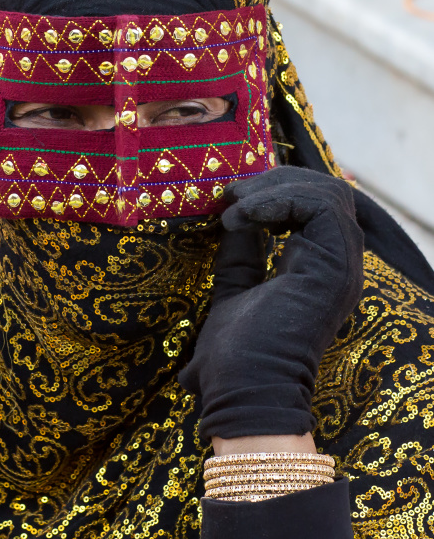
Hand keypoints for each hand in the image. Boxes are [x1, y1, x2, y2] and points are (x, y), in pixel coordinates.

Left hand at [179, 166, 363, 439]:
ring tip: (235, 207)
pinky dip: (274, 200)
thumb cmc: (235, 354)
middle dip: (275, 182)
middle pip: (326, 192)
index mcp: (318, 268)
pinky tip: (240, 218)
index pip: (316, 207)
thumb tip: (237, 216)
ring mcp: (340, 263)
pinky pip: (318, 205)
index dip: (276, 191)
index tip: (232, 202)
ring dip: (273, 189)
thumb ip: (242, 253)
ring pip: (327, 191)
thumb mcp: (234, 287)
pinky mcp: (334, 263)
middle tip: (233, 195)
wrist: (242, 390)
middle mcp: (337, 263)